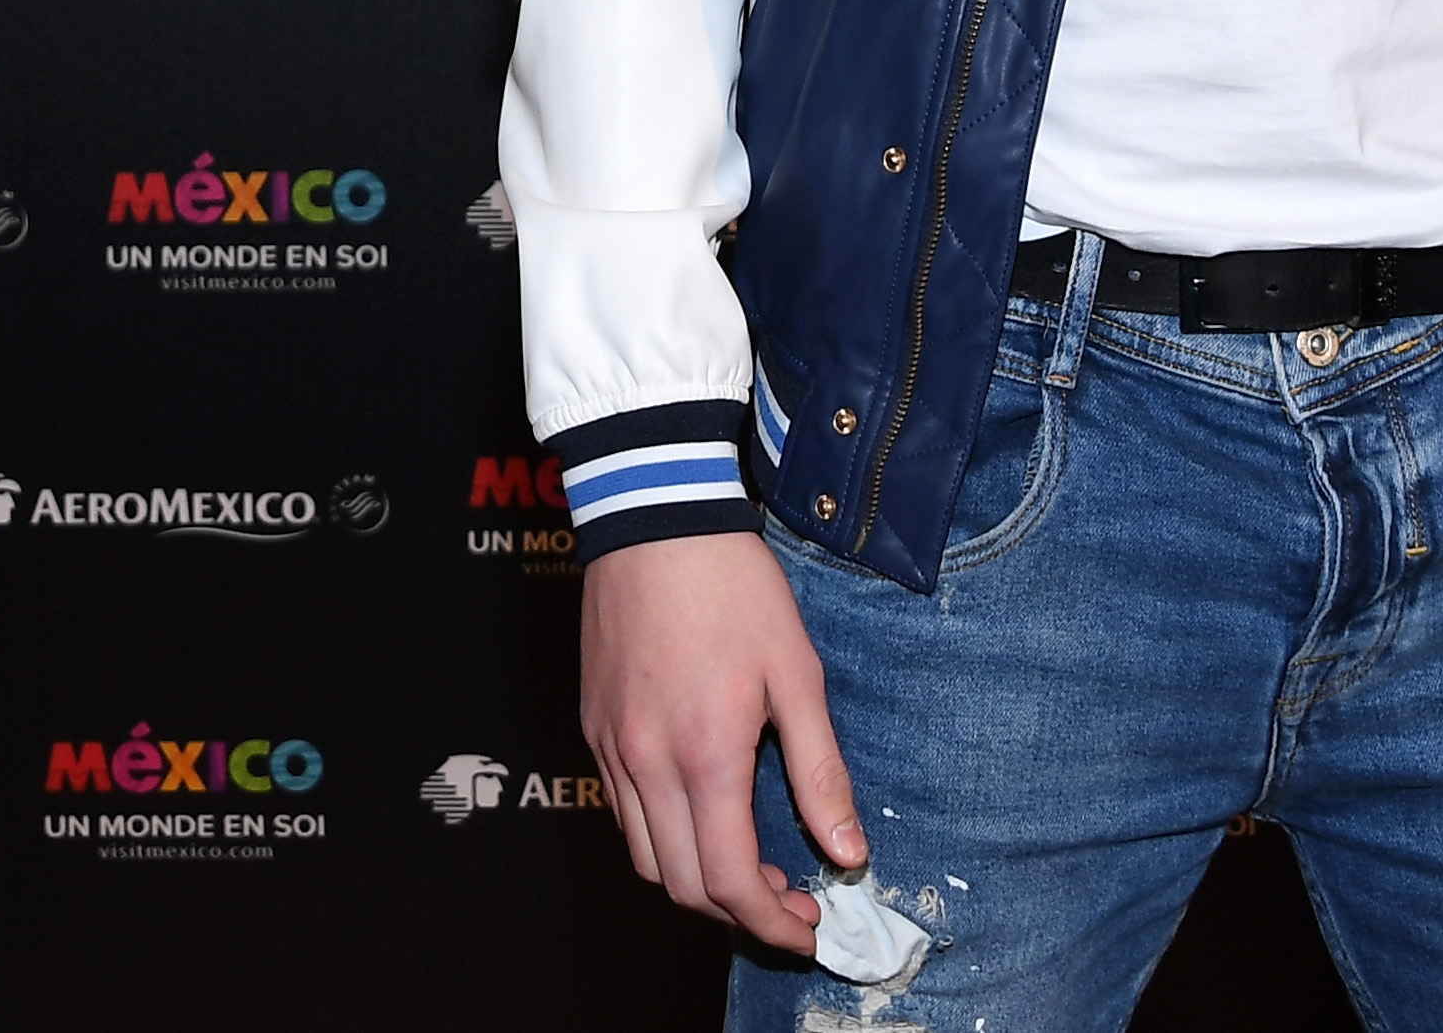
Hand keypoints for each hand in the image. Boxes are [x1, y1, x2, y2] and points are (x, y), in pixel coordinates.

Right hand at [582, 530, 865, 948]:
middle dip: (739, 912)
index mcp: (705, 756)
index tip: (807, 925)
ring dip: (697, 881)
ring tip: (749, 861)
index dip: (771, 921)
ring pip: (646, 859)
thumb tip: (849, 851)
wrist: (655, 517)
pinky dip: (663, 838)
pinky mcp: (593, 728)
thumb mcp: (798, 675)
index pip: (730, 881)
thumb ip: (821, 772)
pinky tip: (702, 812)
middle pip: (683, 886)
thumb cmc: (733, 587)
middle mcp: (646, 764)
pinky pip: (622, 813)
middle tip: (790, 899)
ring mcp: (611, 748)